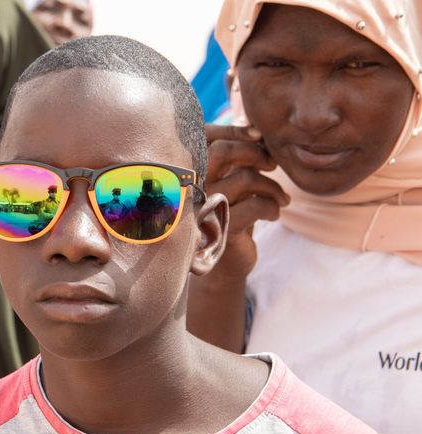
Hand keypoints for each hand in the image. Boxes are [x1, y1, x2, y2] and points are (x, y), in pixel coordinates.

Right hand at [205, 124, 289, 275]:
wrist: (224, 264)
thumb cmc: (229, 216)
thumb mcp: (231, 182)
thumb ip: (237, 156)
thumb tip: (256, 131)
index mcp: (189, 172)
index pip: (205, 137)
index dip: (233, 130)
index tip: (258, 137)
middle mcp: (191, 188)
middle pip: (221, 152)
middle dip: (253, 152)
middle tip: (272, 163)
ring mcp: (204, 208)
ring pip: (245, 179)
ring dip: (272, 187)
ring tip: (282, 198)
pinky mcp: (221, 229)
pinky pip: (255, 206)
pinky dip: (272, 207)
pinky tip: (275, 213)